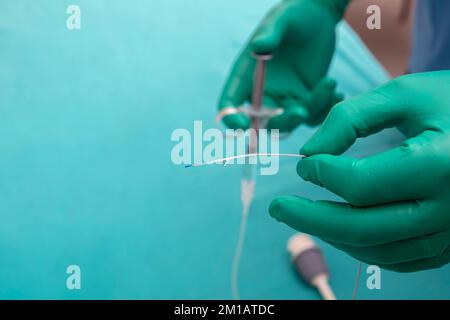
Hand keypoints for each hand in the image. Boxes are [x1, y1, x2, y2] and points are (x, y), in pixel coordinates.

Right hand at [218, 0, 348, 131]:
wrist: (320, 15)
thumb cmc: (294, 14)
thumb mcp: (282, 19)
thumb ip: (270, 33)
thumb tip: (258, 46)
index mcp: (247, 74)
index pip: (230, 101)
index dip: (229, 116)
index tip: (240, 125)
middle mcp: (263, 91)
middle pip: (264, 121)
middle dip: (282, 121)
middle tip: (301, 112)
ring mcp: (285, 98)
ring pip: (293, 121)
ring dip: (311, 110)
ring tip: (329, 82)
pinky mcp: (306, 99)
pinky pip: (313, 116)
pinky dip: (325, 111)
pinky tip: (336, 92)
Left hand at [270, 71, 449, 271]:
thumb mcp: (405, 94)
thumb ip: (351, 118)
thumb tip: (309, 153)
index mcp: (439, 164)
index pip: (360, 184)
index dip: (322, 174)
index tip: (304, 163)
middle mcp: (448, 207)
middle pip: (362, 227)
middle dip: (311, 219)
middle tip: (277, 209)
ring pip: (377, 249)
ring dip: (332, 235)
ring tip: (303, 216)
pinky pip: (398, 259)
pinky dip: (361, 247)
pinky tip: (339, 229)